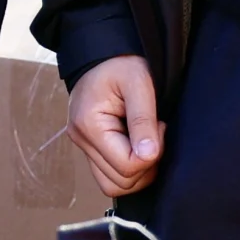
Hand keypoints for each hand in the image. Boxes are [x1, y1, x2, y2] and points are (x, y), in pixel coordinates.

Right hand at [68, 55, 163, 198]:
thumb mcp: (139, 83)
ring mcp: (83, 145)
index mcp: (88, 125)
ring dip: (138, 171)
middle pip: (120, 182)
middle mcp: (80, 139)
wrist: (104, 53)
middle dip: (146, 164)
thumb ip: (143, 120)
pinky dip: (128, 169)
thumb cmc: (122, 63)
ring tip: (146, 140)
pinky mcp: (90, 147)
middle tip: (154, 132)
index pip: (127, 166)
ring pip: (113, 185)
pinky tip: (137, 144)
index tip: (159, 125)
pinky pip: (109, 175)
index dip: (152, 154)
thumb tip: (148, 156)